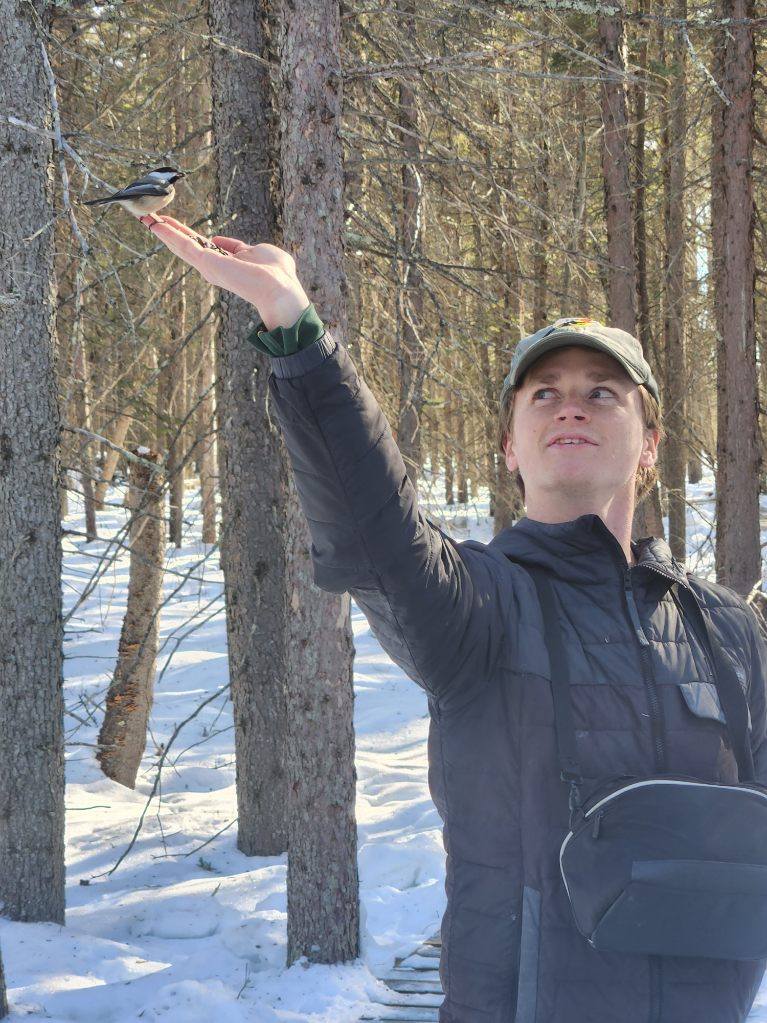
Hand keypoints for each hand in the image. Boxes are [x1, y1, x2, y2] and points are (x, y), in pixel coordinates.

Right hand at [140, 215, 311, 330]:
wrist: (280, 289)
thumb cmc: (276, 273)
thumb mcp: (255, 251)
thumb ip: (237, 246)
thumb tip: (219, 240)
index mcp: (223, 263)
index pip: (199, 246)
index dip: (184, 234)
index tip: (170, 223)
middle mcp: (212, 266)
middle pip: (184, 245)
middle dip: (167, 231)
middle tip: (148, 217)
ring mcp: (208, 266)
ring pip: (180, 245)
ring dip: (162, 230)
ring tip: (145, 217)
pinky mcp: (206, 263)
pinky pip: (183, 245)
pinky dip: (168, 234)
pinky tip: (155, 224)